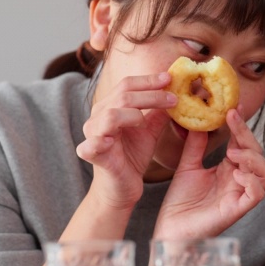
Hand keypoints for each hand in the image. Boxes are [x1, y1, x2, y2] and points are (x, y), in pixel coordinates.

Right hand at [76, 72, 175, 209]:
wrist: (121, 187)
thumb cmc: (132, 156)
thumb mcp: (149, 131)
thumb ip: (158, 112)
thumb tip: (174, 92)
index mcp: (110, 106)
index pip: (127, 84)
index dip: (148, 80)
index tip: (170, 78)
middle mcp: (98, 116)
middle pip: (122, 95)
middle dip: (151, 95)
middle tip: (173, 99)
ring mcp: (92, 134)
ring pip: (111, 115)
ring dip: (133, 115)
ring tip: (145, 122)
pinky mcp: (90, 153)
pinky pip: (93, 143)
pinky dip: (103, 140)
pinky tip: (113, 140)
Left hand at [153, 109, 264, 239]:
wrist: (170, 231)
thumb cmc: (180, 204)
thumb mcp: (187, 167)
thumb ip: (195, 146)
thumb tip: (199, 120)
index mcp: (228, 170)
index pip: (242, 143)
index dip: (240, 125)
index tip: (233, 107)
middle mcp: (238, 182)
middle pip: (257, 154)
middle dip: (247, 134)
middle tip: (231, 119)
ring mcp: (240, 196)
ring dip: (253, 158)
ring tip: (233, 152)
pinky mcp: (237, 211)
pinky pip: (257, 194)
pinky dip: (251, 181)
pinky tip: (235, 173)